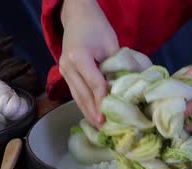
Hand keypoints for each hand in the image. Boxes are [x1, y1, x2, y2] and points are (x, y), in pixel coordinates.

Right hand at [59, 0, 118, 127]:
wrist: (77, 16)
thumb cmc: (97, 27)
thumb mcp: (111, 44)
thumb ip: (116, 66)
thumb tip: (127, 87)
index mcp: (79, 56)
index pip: (95, 84)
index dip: (103, 101)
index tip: (110, 116)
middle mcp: (67, 65)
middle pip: (83, 94)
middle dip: (94, 112)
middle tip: (105, 129)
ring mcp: (63, 70)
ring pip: (76, 96)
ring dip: (87, 112)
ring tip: (99, 127)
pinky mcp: (64, 73)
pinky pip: (75, 92)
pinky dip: (83, 104)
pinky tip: (92, 115)